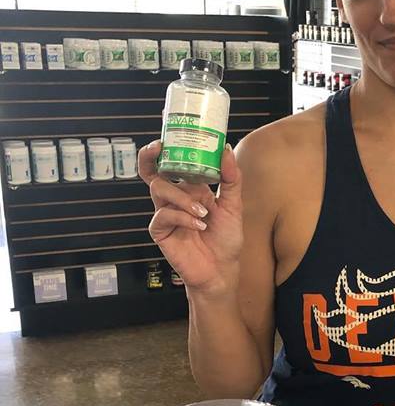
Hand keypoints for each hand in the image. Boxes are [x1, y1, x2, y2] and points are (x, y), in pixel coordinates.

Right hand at [139, 140, 243, 293]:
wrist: (222, 270)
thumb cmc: (226, 240)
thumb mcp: (234, 206)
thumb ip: (230, 179)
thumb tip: (226, 149)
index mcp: (191, 189)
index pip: (174, 164)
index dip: (168, 149)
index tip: (171, 135)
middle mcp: (175, 198)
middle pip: (153, 172)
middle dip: (150, 157)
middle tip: (158, 148)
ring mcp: (166, 214)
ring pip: (160, 190)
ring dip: (182, 197)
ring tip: (203, 211)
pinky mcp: (160, 231)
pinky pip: (163, 215)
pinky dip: (182, 217)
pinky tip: (198, 224)